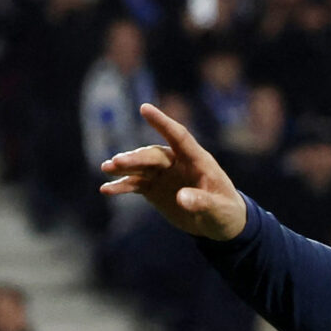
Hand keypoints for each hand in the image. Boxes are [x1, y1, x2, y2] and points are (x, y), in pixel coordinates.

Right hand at [98, 102, 248, 240]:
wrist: (218, 223)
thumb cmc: (225, 211)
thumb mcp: (219, 209)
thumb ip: (203, 202)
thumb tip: (181, 198)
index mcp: (197, 160)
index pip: (179, 136)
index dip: (163, 123)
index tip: (145, 108)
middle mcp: (176, 162)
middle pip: (153, 155)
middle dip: (135, 158)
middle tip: (116, 162)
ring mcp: (163, 173)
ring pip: (140, 166)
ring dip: (123, 167)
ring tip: (106, 168)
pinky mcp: (153, 187)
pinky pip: (134, 184)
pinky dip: (121, 186)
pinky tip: (106, 190)